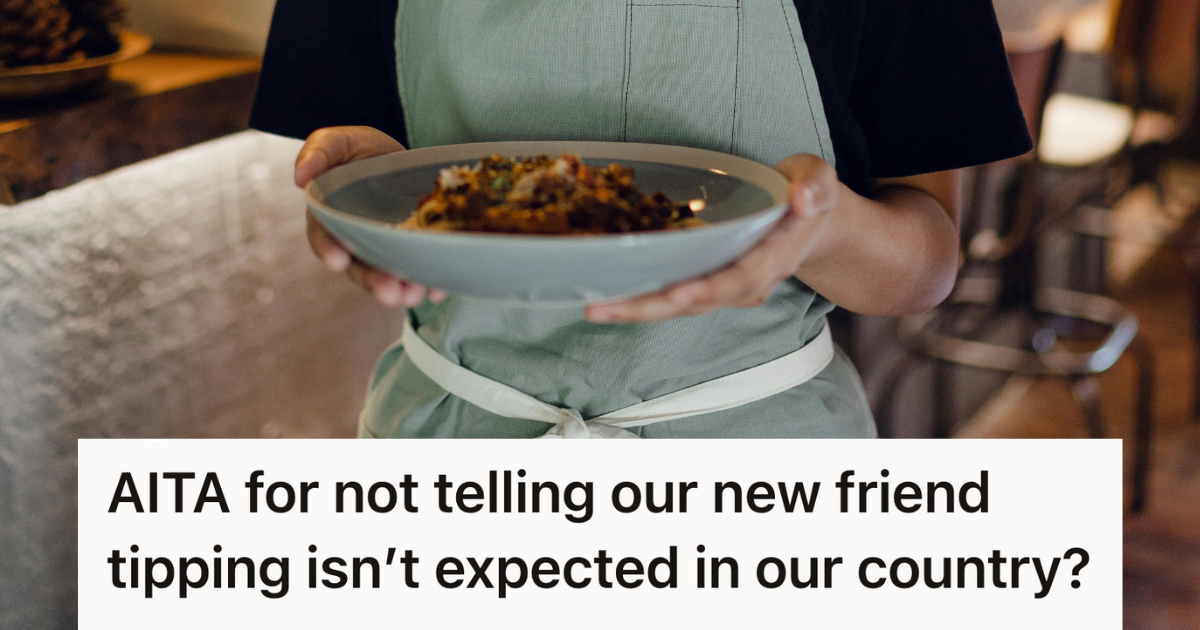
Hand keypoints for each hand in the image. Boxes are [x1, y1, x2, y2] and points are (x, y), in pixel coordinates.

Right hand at [296, 126, 446, 307]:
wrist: (397, 157)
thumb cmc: (359, 150)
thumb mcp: (338, 142)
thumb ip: (319, 152)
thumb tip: (301, 176)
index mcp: (331, 217)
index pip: (324, 237)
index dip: (329, 250)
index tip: (337, 262)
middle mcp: (357, 241)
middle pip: (360, 267)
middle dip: (374, 282)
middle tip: (390, 294)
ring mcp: (386, 249)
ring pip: (390, 274)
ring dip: (403, 289)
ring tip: (416, 296)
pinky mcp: (413, 250)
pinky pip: (420, 270)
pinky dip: (431, 283)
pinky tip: (439, 290)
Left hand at [585, 154, 836, 322]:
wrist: (811, 222)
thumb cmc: (807, 194)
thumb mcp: (818, 179)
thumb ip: (814, 186)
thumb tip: (803, 198)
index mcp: (774, 257)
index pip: (741, 278)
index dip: (710, 288)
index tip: (678, 293)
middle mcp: (747, 282)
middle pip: (697, 302)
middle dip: (650, 308)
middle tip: (603, 309)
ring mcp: (725, 288)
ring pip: (679, 306)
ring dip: (636, 310)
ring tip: (593, 308)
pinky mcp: (706, 283)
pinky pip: (672, 296)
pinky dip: (640, 299)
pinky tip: (603, 296)